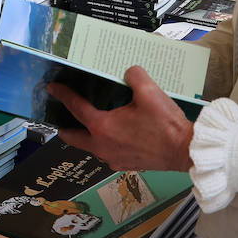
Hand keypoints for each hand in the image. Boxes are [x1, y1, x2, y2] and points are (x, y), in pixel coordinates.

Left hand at [49, 66, 194, 171]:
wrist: (184, 151)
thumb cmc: (166, 125)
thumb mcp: (149, 92)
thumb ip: (134, 76)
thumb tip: (129, 72)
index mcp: (102, 127)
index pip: (75, 108)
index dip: (62, 95)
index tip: (53, 88)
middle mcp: (102, 145)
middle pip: (73, 137)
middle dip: (64, 126)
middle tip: (60, 116)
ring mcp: (112, 158)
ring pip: (89, 147)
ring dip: (84, 136)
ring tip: (86, 124)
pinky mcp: (124, 164)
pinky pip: (106, 153)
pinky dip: (102, 144)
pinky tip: (111, 135)